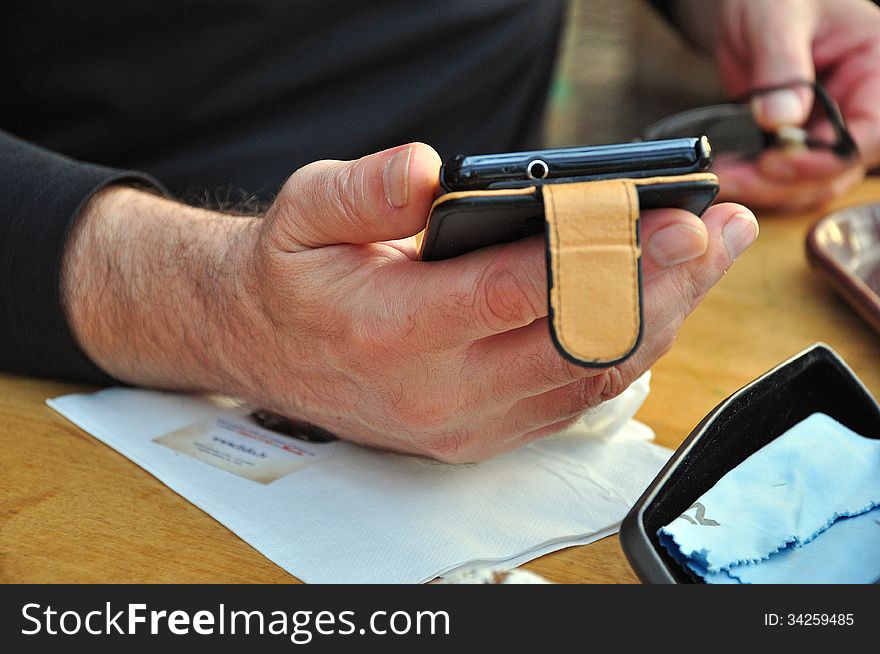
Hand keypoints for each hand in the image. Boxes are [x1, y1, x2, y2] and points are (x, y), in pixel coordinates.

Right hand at [63, 143, 757, 462]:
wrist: (267, 349)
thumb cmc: (295, 276)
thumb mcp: (303, 214)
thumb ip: (363, 191)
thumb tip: (428, 171)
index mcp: (390, 331)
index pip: (511, 297)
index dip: (598, 258)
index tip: (669, 217)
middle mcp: (436, 393)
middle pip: (576, 348)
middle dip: (660, 289)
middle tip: (715, 233)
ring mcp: (467, 425)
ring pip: (591, 380)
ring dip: (660, 318)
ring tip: (707, 258)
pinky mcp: (485, 436)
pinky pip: (576, 400)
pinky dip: (629, 351)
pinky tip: (661, 302)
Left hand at [673, 0, 879, 209]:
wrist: (749, 7)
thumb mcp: (776, 18)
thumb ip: (781, 67)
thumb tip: (779, 120)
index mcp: (875, 67)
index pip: (870, 131)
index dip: (825, 157)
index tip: (774, 162)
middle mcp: (859, 104)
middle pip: (838, 169)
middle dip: (785, 182)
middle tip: (734, 178)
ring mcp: (827, 129)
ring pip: (811, 184)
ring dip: (766, 190)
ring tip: (723, 178)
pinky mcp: (795, 145)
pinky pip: (783, 180)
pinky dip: (755, 184)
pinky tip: (726, 175)